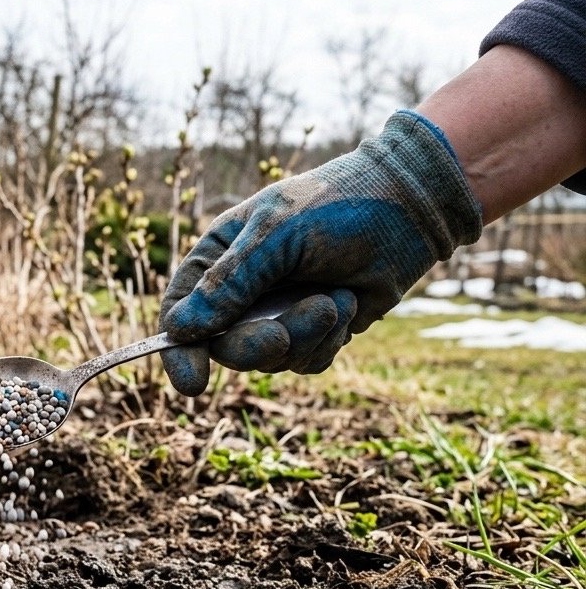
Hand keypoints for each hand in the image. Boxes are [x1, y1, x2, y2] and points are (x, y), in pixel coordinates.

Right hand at [159, 110, 482, 394]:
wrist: (410, 208)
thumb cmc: (337, 206)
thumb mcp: (276, 233)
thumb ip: (230, 281)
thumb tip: (179, 329)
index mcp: (218, 258)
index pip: (180, 313)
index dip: (180, 351)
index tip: (193, 382)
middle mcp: (242, 292)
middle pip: (224, 347)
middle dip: (255, 345)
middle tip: (282, 334)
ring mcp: (278, 314)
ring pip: (268, 360)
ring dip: (302, 337)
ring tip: (334, 299)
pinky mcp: (314, 332)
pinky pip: (305, 362)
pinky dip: (325, 343)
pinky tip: (346, 306)